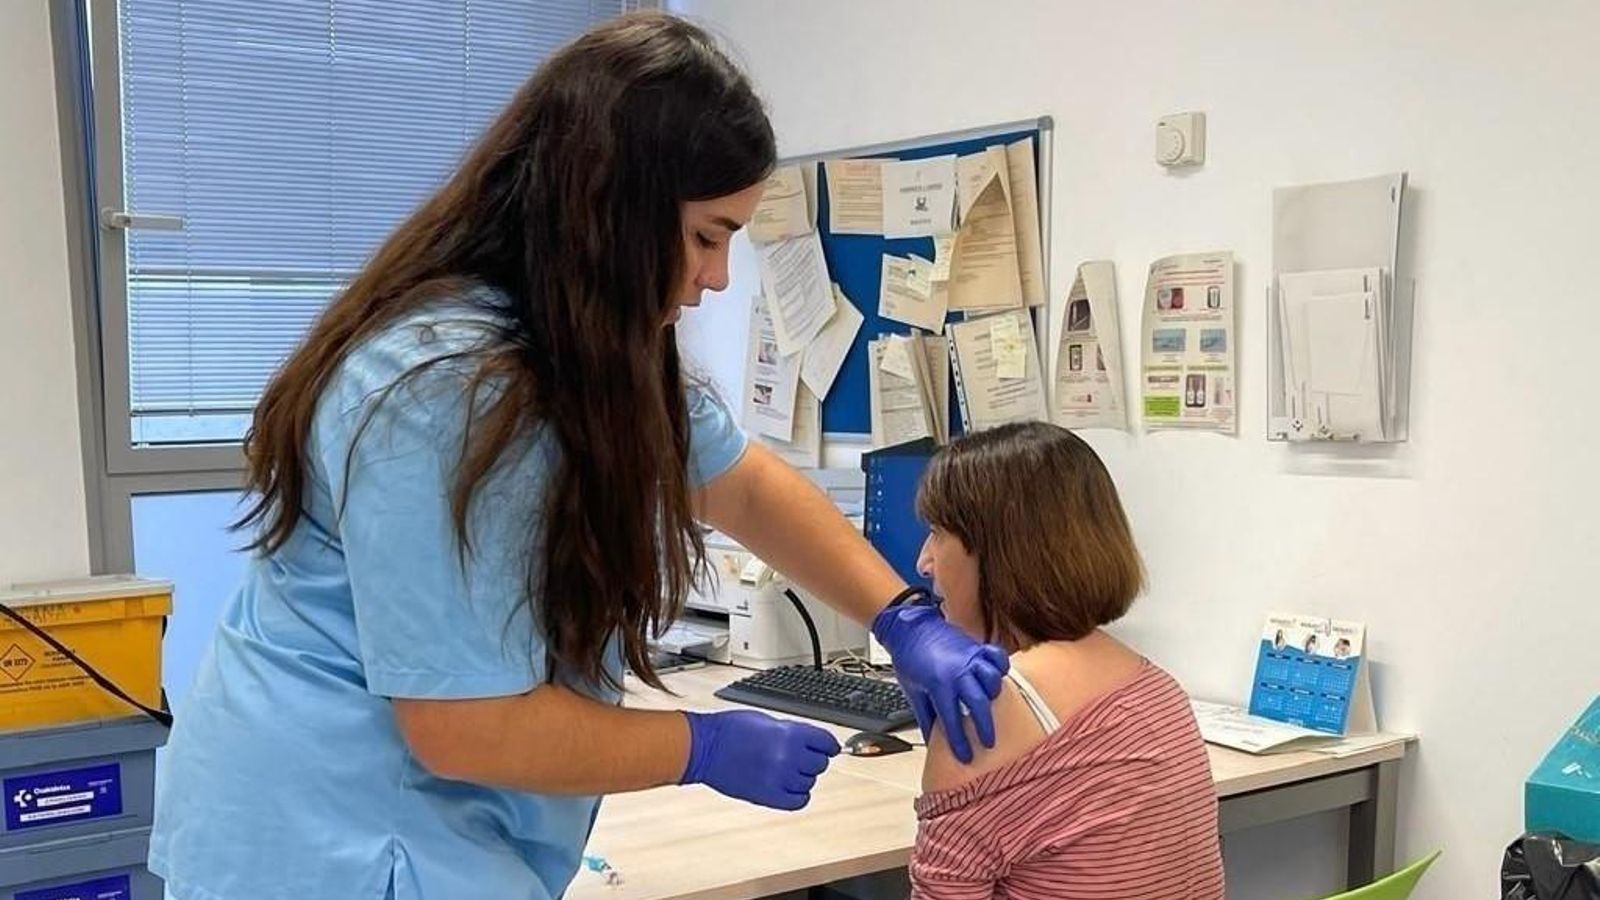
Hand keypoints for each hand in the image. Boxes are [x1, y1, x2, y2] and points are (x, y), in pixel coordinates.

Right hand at [680, 710, 839, 809]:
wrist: (704, 747)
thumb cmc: (729, 729)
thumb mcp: (766, 720)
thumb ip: (791, 731)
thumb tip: (810, 741)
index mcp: (789, 734)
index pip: (826, 742)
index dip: (828, 745)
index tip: (829, 748)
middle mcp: (788, 757)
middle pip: (820, 764)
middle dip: (813, 760)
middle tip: (801, 757)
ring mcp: (779, 778)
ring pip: (809, 782)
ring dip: (803, 777)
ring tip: (787, 770)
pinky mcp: (768, 797)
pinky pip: (798, 801)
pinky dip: (798, 795)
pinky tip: (789, 787)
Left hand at [872, 603, 1008, 763]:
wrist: (909, 628)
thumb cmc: (908, 658)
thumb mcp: (912, 691)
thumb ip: (925, 717)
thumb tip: (930, 741)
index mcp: (938, 685)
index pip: (952, 721)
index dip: (960, 742)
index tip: (966, 757)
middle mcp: (957, 672)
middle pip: (978, 703)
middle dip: (985, 726)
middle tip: (988, 742)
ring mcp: (969, 658)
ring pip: (992, 679)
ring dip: (994, 694)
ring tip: (991, 705)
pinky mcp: (976, 648)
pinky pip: (996, 656)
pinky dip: (1001, 666)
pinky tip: (998, 676)